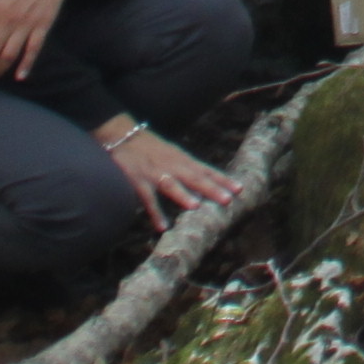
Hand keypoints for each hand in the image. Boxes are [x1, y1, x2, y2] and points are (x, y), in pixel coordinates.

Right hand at [105, 124, 241, 223]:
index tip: (240, 189)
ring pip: (171, 184)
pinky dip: (154, 212)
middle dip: (211, 188)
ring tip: (196, 207)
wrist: (123, 136)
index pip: (206, 170)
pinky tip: (163, 226)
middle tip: (228, 199)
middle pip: (194, 177)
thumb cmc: (152, 148)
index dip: (223, 179)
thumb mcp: (173, 154)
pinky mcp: (137, 180)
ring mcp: (155, 172)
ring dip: (183, 195)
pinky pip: (147, 198)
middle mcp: (172, 165)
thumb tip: (209, 183)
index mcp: (182, 160)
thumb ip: (189, 168)